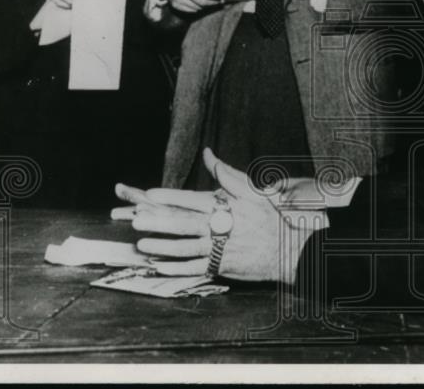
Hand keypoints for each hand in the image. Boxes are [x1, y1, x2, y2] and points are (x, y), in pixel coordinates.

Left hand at [113, 149, 327, 283]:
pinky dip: (177, 269)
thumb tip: (208, 154)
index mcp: (225, 207)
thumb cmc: (269, 217)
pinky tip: (160, 268)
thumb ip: (226, 174)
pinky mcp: (222, 266)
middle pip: (184, 224)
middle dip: (158, 223)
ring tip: (142, 245)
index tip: (150, 195)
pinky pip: (195, 269)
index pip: (192, 200)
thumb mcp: (251, 190)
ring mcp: (220, 249)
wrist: (287, 248)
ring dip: (162, 247)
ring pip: (186, 248)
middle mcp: (220, 228)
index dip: (169, 197)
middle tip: (136, 221)